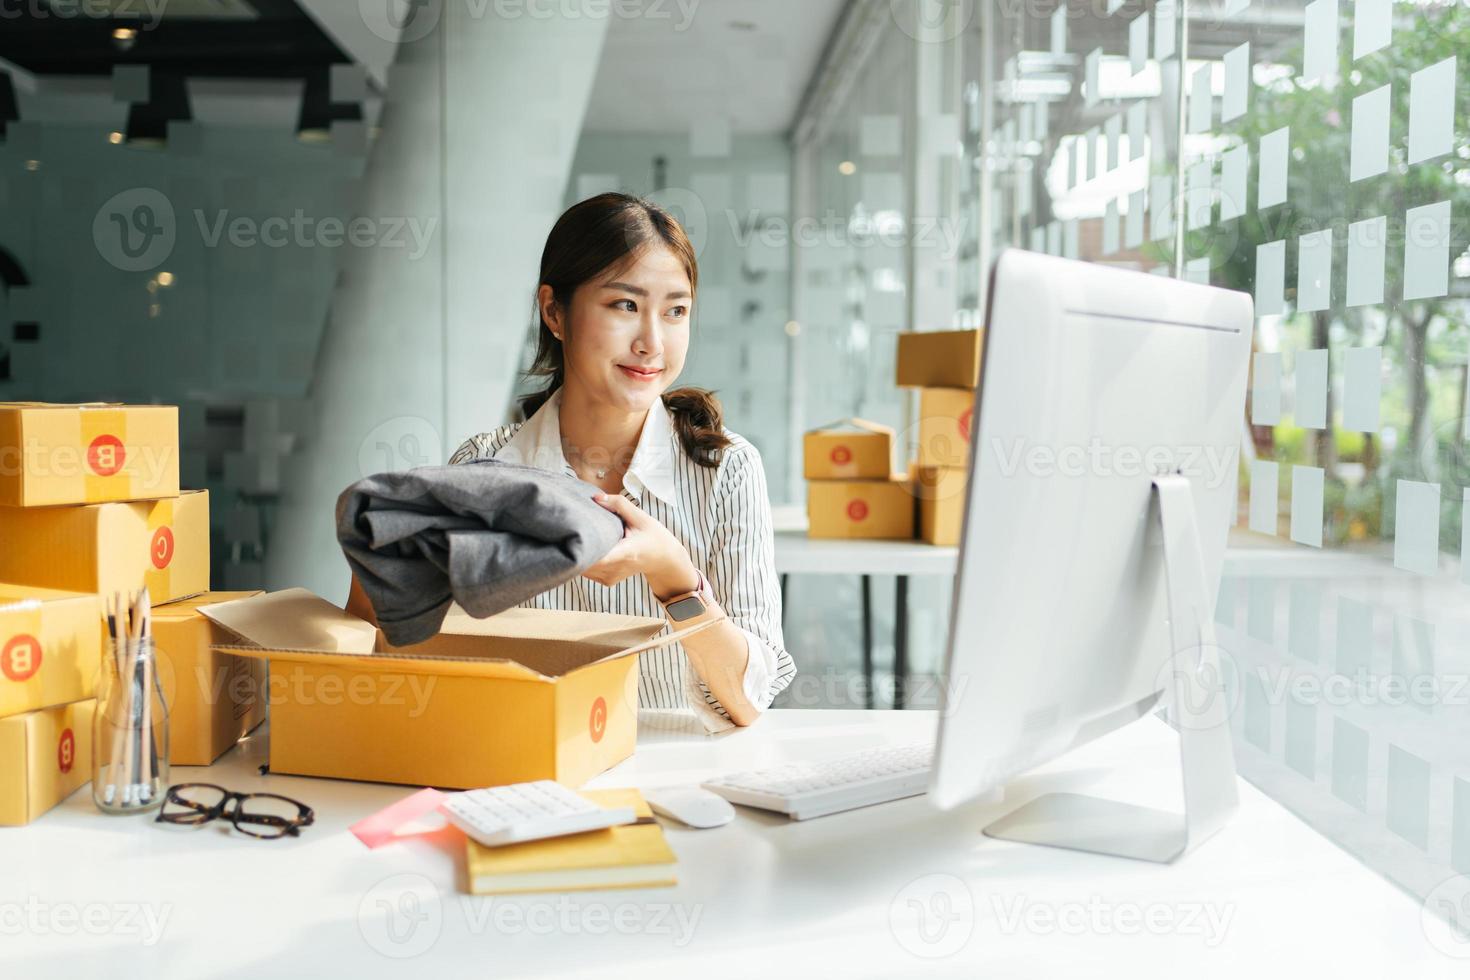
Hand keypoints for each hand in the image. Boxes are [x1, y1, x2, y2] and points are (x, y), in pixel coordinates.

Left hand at [583, 492, 699, 599]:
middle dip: (576, 546)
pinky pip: (588, 572)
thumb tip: (595, 497)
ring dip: (579, 553)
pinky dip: (585, 560)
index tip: (574, 535)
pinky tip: (591, 548)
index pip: (599, 557)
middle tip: (573, 529)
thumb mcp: (641, 517)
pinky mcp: (607, 581)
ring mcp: (611, 577)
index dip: (582, 549)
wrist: (664, 559)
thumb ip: (618, 504)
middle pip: (585, 562)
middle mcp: (616, 568)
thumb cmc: (654, 537)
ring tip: (581, 537)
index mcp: (626, 552)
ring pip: (582, 568)